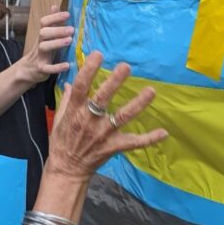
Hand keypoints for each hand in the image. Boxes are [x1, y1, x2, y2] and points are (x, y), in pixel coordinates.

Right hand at [20, 5, 73, 83]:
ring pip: (44, 47)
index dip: (55, 17)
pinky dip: (57, 67)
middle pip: (44, 33)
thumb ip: (52, 23)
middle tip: (72, 29)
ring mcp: (40, 56)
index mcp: (43, 35)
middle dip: (57, 30)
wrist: (27, 71)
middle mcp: (40, 43)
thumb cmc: (42, 52)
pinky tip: (67, 65)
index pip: (44, 22)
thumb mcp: (47, 37)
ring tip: (70, 41)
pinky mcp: (41, 69)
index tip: (68, 14)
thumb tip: (55, 6)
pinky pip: (47, 68)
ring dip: (57, 43)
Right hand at [46, 51, 167, 181]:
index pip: (81, 87)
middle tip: (126, 66)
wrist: (67, 169)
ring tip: (151, 91)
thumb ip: (67, 100)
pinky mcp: (113, 147)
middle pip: (103, 98)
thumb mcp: (60, 119)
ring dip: (138, 104)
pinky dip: (149, 139)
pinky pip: (133, 143)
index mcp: (75, 111)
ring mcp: (103, 134)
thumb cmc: (61, 142)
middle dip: (114, 82)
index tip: (98, 55)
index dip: (89, 70)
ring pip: (122, 117)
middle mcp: (89, 120)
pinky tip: (163, 133)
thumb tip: (70, 83)